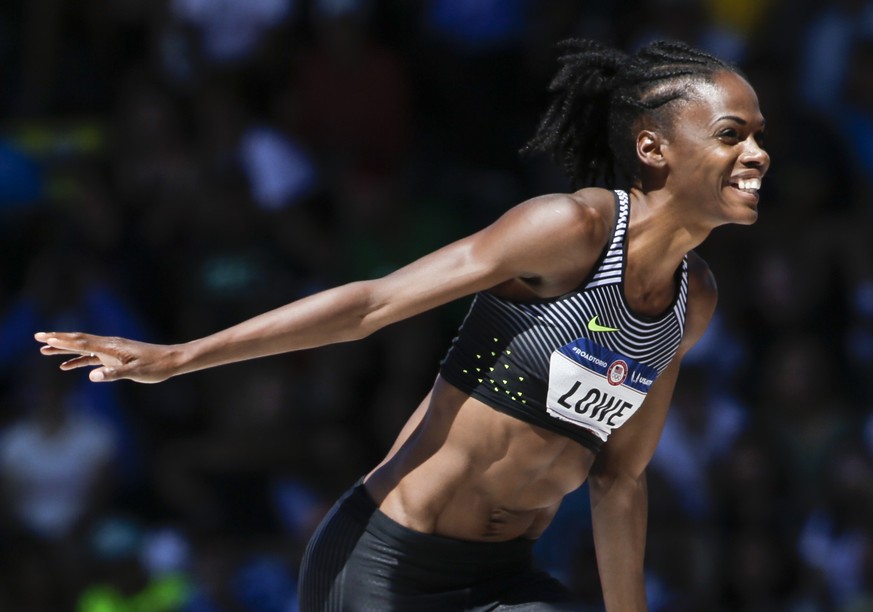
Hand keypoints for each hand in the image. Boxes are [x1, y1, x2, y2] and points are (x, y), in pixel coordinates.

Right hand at [34, 331, 177, 383]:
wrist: (173, 360)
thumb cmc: (157, 366)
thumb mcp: (136, 372)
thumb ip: (114, 374)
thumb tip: (92, 376)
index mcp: (112, 347)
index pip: (82, 342)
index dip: (62, 340)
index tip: (45, 338)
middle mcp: (110, 345)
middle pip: (79, 341)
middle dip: (58, 339)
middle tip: (38, 337)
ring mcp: (112, 350)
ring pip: (83, 348)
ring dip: (64, 349)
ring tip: (45, 351)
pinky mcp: (116, 357)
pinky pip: (92, 357)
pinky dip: (78, 360)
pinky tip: (68, 366)